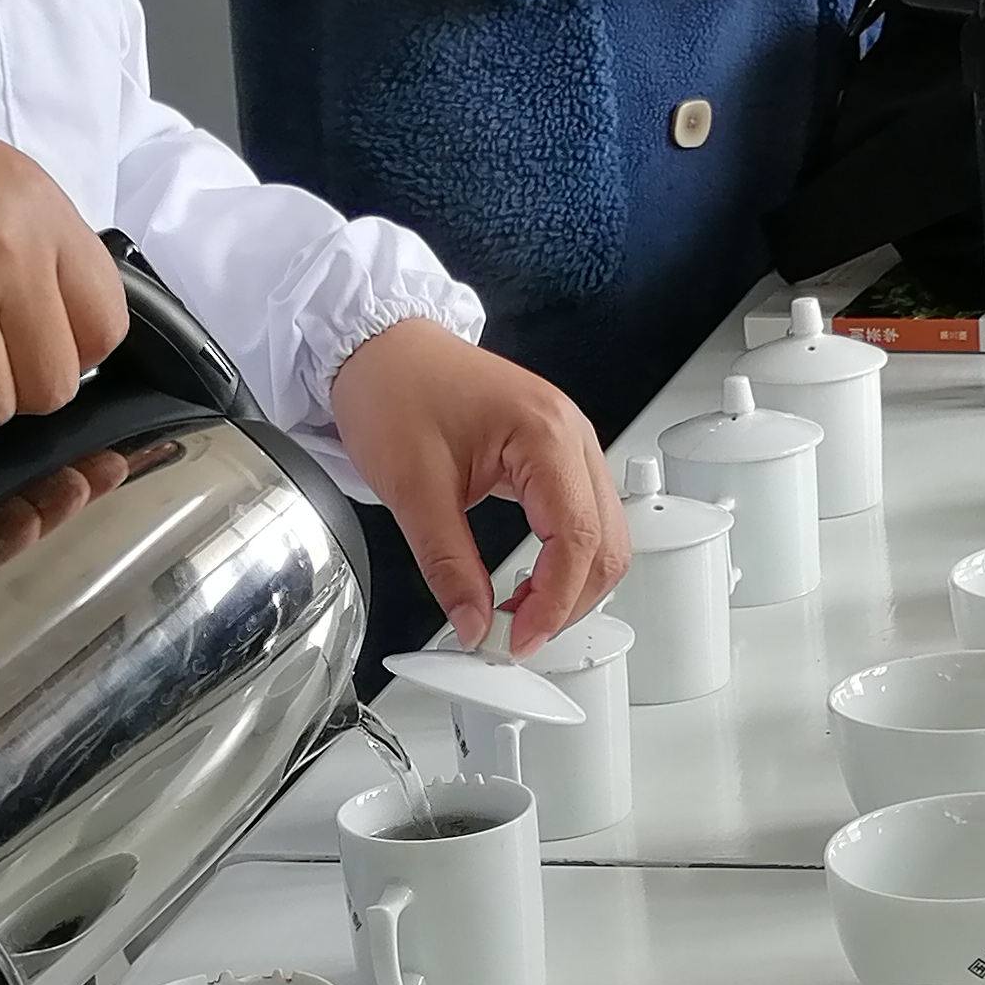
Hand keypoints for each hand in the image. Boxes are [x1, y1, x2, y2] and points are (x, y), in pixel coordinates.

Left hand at [330, 318, 626, 649]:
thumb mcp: (412, 489)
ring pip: (604, 535)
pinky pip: (583, 517)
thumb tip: (474, 623)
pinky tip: (529, 581)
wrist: (378, 344)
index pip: (578, 540)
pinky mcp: (555, 452)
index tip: (517, 640)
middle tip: (517, 636)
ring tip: (520, 614)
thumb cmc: (394, 389)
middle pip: (607, 544)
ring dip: (572, 584)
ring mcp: (569, 441)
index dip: (553, 604)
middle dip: (570, 602)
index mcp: (544, 434)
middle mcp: (571, 434)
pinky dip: (564, 559)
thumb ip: (449, 566)